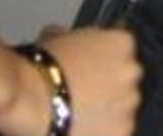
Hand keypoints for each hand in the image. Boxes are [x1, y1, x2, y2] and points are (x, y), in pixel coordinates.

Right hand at [15, 27, 141, 135]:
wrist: (30, 99)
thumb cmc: (41, 68)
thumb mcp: (57, 36)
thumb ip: (75, 37)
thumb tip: (67, 37)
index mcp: (122, 42)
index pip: (122, 51)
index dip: (104, 62)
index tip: (92, 72)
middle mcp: (132, 71)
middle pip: (125, 80)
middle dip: (109, 87)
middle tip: (84, 95)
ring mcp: (129, 103)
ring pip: (123, 108)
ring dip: (108, 112)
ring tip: (80, 116)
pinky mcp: (122, 131)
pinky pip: (117, 132)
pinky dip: (103, 132)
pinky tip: (82, 130)